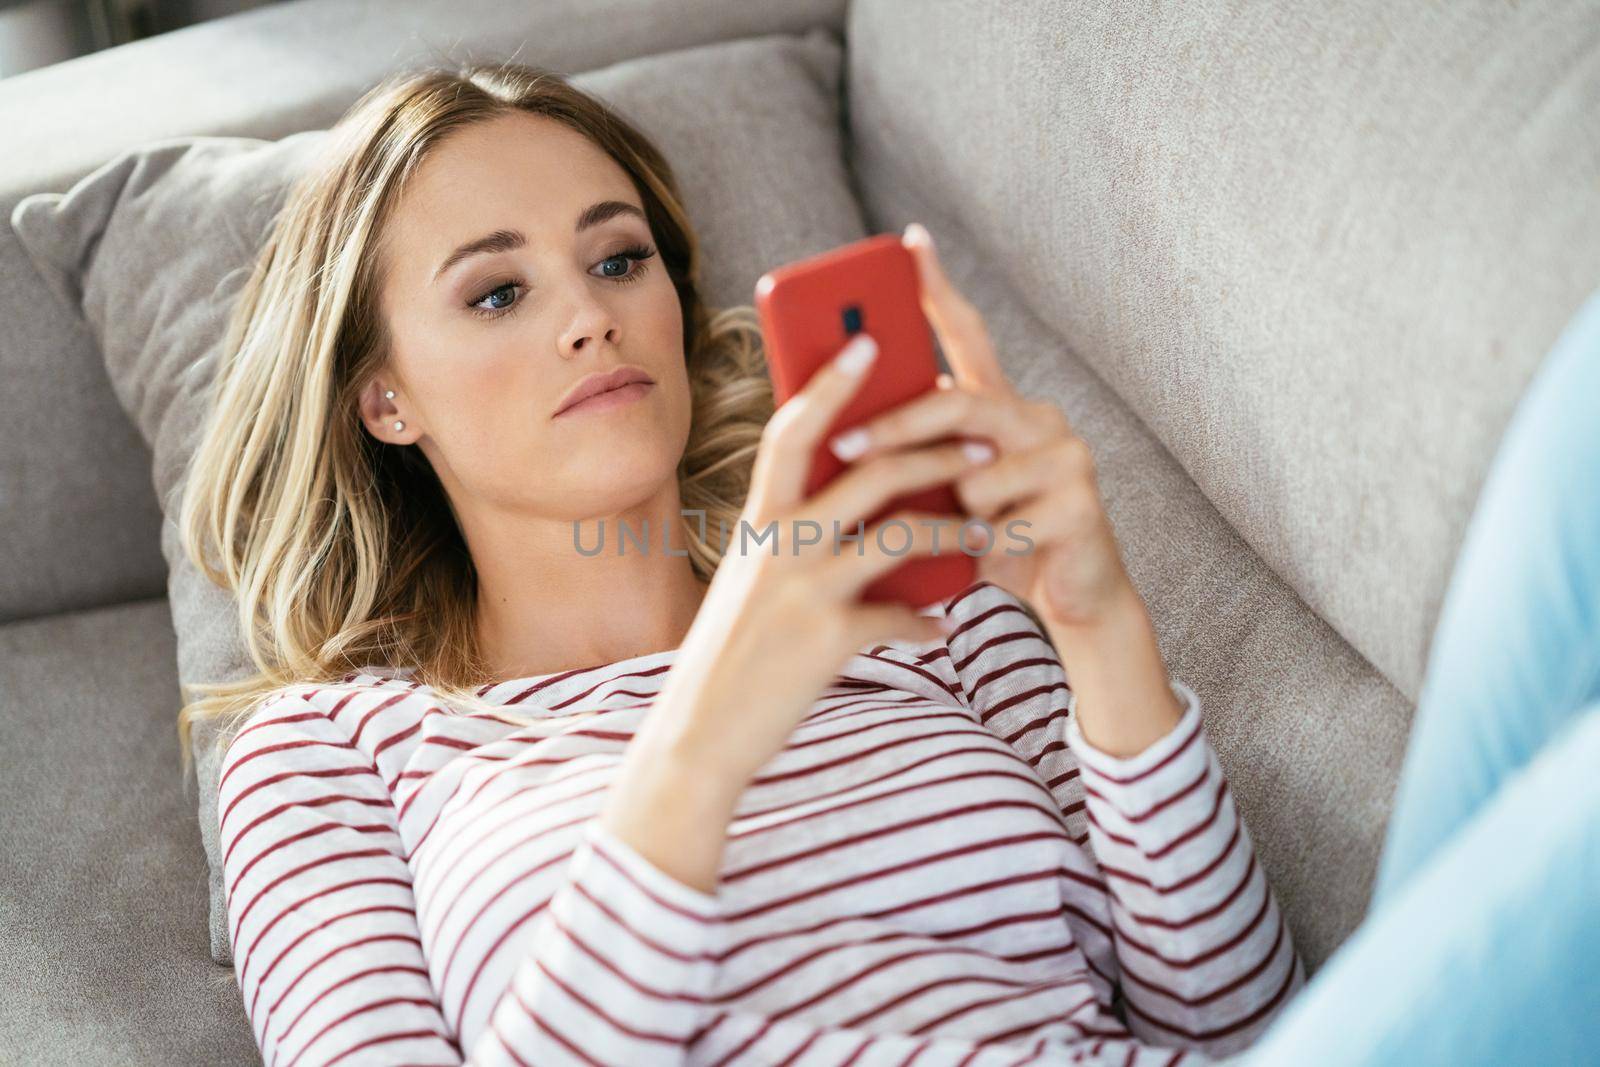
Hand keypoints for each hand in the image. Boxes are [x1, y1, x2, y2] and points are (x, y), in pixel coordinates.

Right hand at [635, 327, 999, 788]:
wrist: (696, 735)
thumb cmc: (728, 653)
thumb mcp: (750, 579)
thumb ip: (791, 538)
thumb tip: (851, 504)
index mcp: (758, 520)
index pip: (794, 430)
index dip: (832, 382)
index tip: (870, 340)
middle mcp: (779, 544)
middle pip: (871, 470)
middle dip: (936, 448)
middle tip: (984, 437)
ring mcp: (804, 590)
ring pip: (901, 534)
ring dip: (956, 527)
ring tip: (988, 527)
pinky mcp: (829, 640)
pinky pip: (903, 619)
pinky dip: (928, 624)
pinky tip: (940, 632)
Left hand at [827, 222, 1137, 630]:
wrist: (1071, 600)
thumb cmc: (993, 541)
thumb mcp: (946, 495)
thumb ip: (914, 456)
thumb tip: (835, 428)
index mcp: (1002, 408)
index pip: (969, 335)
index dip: (939, 287)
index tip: (910, 240)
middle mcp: (1039, 417)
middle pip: (959, 402)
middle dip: (894, 426)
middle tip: (841, 444)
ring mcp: (1068, 455)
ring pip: (975, 474)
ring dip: (954, 518)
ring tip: (965, 539)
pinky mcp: (1082, 503)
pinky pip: (1001, 522)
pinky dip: (983, 551)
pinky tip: (999, 562)